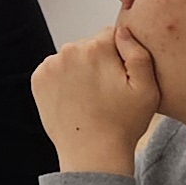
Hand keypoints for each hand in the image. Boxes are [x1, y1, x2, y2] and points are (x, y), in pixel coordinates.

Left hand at [32, 25, 162, 176]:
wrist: (92, 154)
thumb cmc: (123, 124)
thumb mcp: (147, 89)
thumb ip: (138, 53)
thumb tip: (122, 30)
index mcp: (96, 48)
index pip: (112, 35)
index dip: (121, 55)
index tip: (123, 78)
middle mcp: (69, 50)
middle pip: (90, 45)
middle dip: (100, 61)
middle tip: (108, 91)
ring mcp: (50, 64)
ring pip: (73, 58)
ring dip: (81, 70)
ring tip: (92, 97)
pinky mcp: (38, 79)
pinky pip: (56, 70)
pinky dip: (64, 80)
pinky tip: (76, 99)